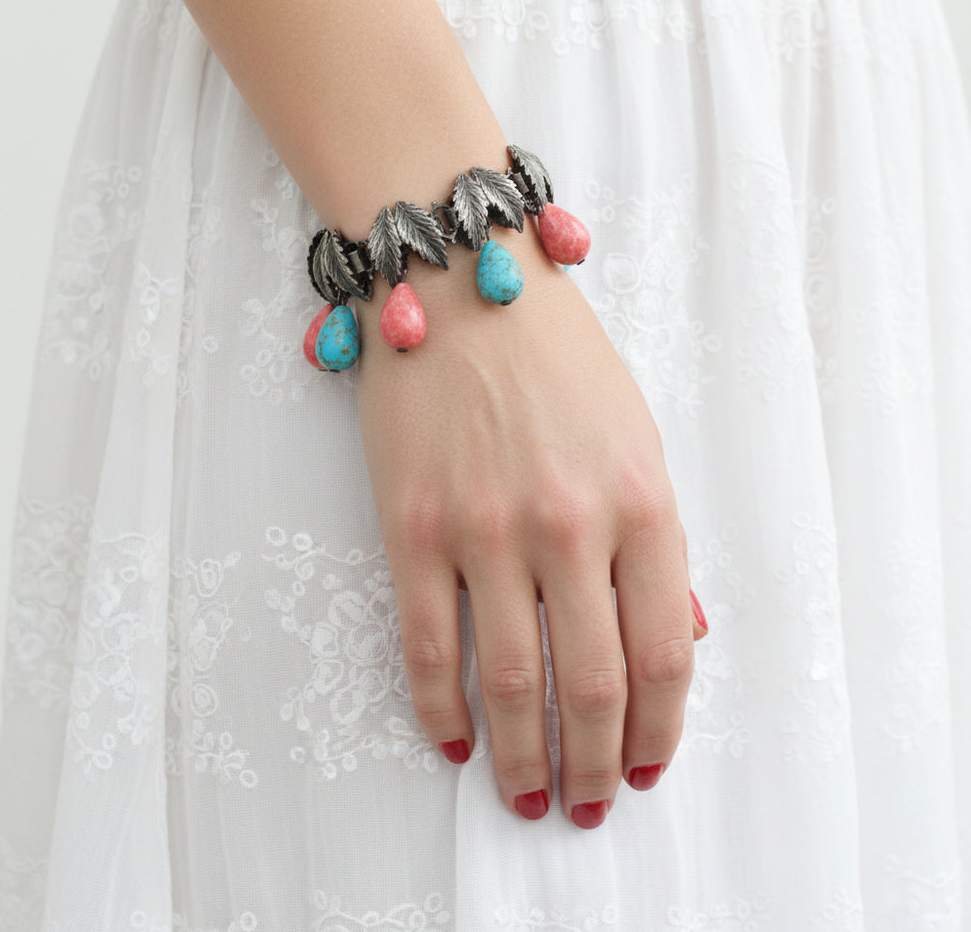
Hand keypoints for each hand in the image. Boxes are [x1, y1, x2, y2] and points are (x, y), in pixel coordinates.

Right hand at [356, 224, 705, 827]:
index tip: (646, 765)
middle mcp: (568, 525)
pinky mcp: (411, 526)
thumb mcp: (637, 437)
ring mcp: (484, 529)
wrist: (459, 284)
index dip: (658, 727)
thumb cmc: (555, 357)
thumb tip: (677, 638)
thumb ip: (656, 544)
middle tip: (587, 804)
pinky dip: (439, 708)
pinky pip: (428, 644)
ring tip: (527, 798)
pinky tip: (454, 741)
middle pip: (590, 683)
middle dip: (593, 764)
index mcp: (640, 500)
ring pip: (509, 681)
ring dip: (522, 758)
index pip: (663, 651)